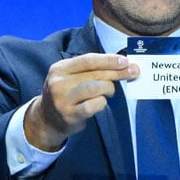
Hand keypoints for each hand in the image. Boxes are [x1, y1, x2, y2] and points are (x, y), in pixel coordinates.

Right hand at [24, 53, 138, 150]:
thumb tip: (121, 64)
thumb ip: (90, 70)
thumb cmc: (66, 94)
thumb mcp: (70, 77)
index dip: (109, 60)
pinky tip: (102, 102)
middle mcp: (59, 82)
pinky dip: (102, 103)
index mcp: (60, 68)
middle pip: (94, 73)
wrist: (47, 119)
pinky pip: (92, 106)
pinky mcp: (69, 114)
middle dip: (117, 72)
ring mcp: (63, 99)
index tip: (125, 60)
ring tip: (110, 91)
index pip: (88, 60)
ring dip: (109, 88)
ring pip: (94, 87)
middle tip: (132, 72)